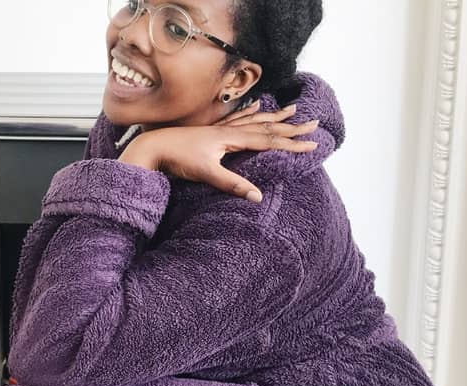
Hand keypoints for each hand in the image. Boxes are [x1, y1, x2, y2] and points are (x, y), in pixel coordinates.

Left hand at [120, 100, 319, 202]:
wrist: (153, 147)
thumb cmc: (178, 159)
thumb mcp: (207, 173)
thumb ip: (233, 184)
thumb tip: (258, 196)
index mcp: (231, 138)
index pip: (269, 141)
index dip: (292, 143)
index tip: (312, 144)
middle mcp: (229, 130)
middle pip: (266, 127)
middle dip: (291, 127)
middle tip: (313, 123)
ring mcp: (221, 129)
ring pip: (255, 120)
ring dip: (275, 116)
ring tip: (292, 109)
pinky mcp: (212, 132)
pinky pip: (238, 119)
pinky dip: (251, 113)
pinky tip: (257, 107)